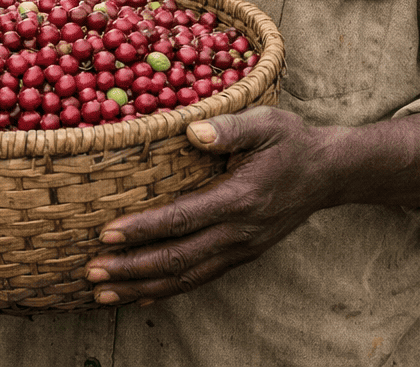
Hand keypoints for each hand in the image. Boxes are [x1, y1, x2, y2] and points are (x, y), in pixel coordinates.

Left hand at [83, 106, 334, 305]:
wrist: (328, 173)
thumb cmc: (291, 141)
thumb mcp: (266, 123)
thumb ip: (230, 127)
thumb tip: (192, 131)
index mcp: (239, 198)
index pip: (182, 219)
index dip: (143, 230)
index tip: (107, 235)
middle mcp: (239, 232)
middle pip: (178, 259)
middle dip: (132, 269)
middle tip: (91, 272)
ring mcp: (242, 248)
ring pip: (186, 277)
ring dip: (143, 287)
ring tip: (103, 292)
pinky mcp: (242, 255)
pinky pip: (200, 278)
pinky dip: (168, 291)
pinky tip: (141, 297)